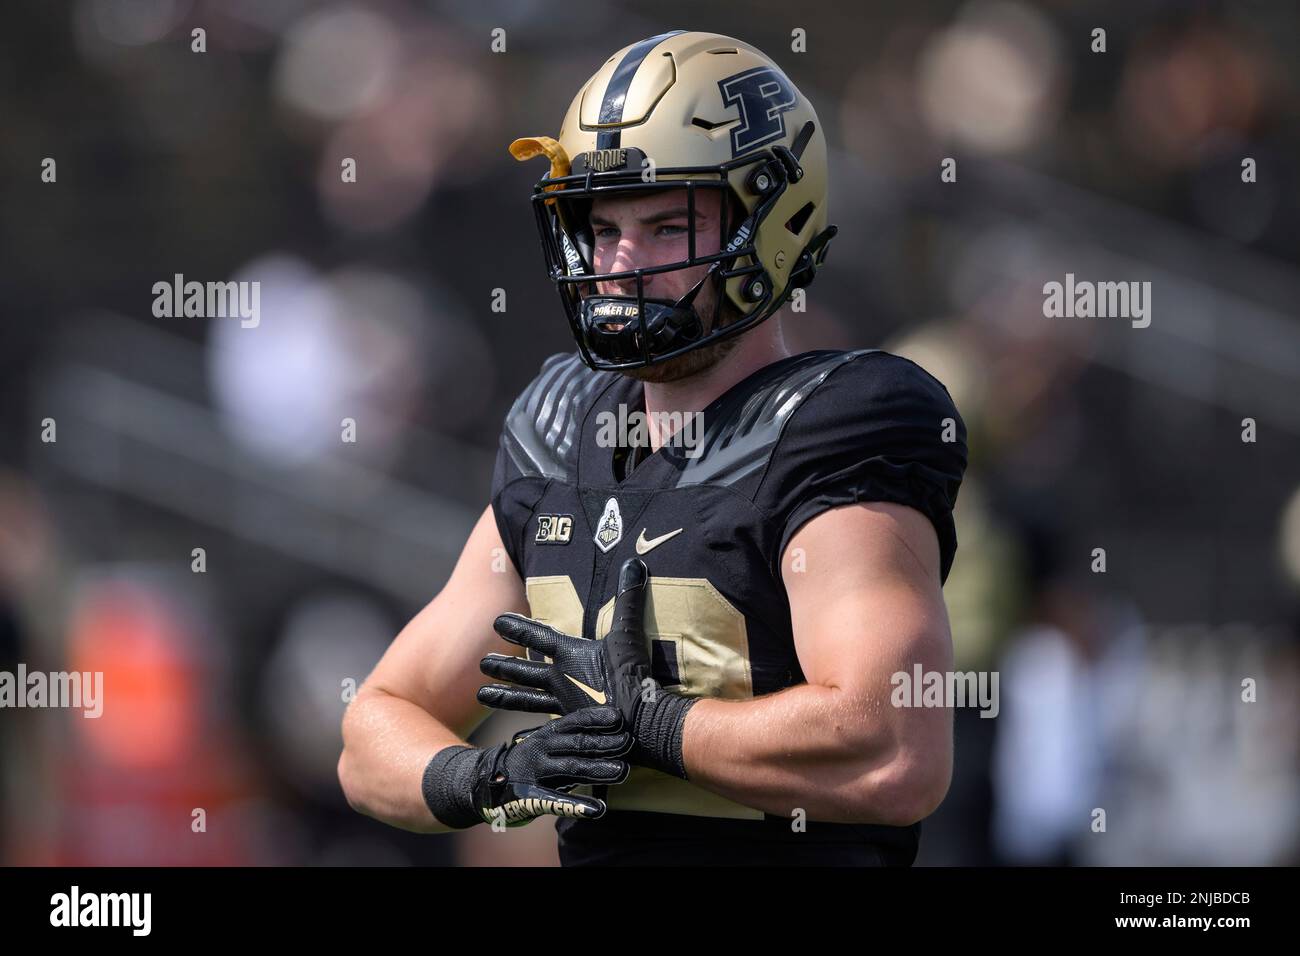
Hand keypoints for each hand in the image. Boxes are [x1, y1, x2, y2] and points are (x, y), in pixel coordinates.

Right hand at [421, 706, 631, 828]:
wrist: (486, 782)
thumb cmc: (530, 760)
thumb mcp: (548, 742)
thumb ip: (573, 737)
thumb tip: (612, 725)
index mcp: (549, 733)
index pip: (576, 721)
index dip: (597, 718)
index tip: (620, 717)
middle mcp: (542, 748)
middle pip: (578, 743)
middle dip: (605, 742)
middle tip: (629, 742)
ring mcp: (536, 772)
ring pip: (572, 768)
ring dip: (599, 769)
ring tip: (622, 772)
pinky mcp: (531, 797)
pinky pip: (557, 801)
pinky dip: (579, 806)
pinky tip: (598, 809)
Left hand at [478, 558, 698, 778]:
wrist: (640, 721)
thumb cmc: (631, 675)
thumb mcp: (629, 633)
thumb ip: (628, 599)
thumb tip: (634, 563)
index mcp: (570, 655)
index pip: (537, 635)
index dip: (517, 626)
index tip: (496, 621)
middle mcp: (559, 679)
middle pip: (524, 671)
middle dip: (502, 665)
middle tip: (482, 664)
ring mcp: (563, 706)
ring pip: (526, 700)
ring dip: (504, 696)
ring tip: (482, 695)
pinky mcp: (570, 728)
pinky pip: (544, 730)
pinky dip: (530, 734)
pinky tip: (515, 739)